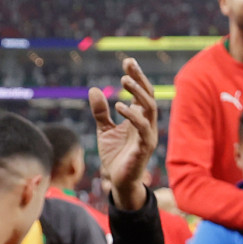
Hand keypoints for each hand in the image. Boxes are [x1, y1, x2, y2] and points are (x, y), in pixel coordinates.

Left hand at [87, 57, 158, 211]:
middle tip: (129, 65)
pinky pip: (143, 127)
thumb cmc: (114, 156)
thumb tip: (93, 89)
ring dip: (137, 93)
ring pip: (149, 108)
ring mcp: (147, 134)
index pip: (141, 93)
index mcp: (139, 118)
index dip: (136, 77)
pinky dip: (132, 115)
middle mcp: (146, 123)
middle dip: (140, 79)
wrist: (118, 182)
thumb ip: (100, 112)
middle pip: (149, 95)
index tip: (128, 61)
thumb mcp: (103, 130)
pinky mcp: (144, 147)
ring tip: (124, 81)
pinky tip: (119, 105)